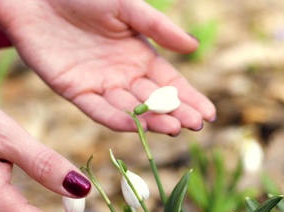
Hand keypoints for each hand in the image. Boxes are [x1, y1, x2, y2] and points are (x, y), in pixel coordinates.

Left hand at [0, 0, 215, 134]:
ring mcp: (100, 85)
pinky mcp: (74, 90)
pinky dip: (116, 119)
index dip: (190, 99)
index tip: (209, 115)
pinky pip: (98, 109)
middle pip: (155, 101)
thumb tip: (194, 47)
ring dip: (152, 120)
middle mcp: (123, 76)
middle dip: (177, 114)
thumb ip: (158, 28)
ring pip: (131, 109)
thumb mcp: (127, 7)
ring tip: (174, 127)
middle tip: (195, 125)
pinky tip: (135, 125)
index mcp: (140, 56)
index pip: (171, 84)